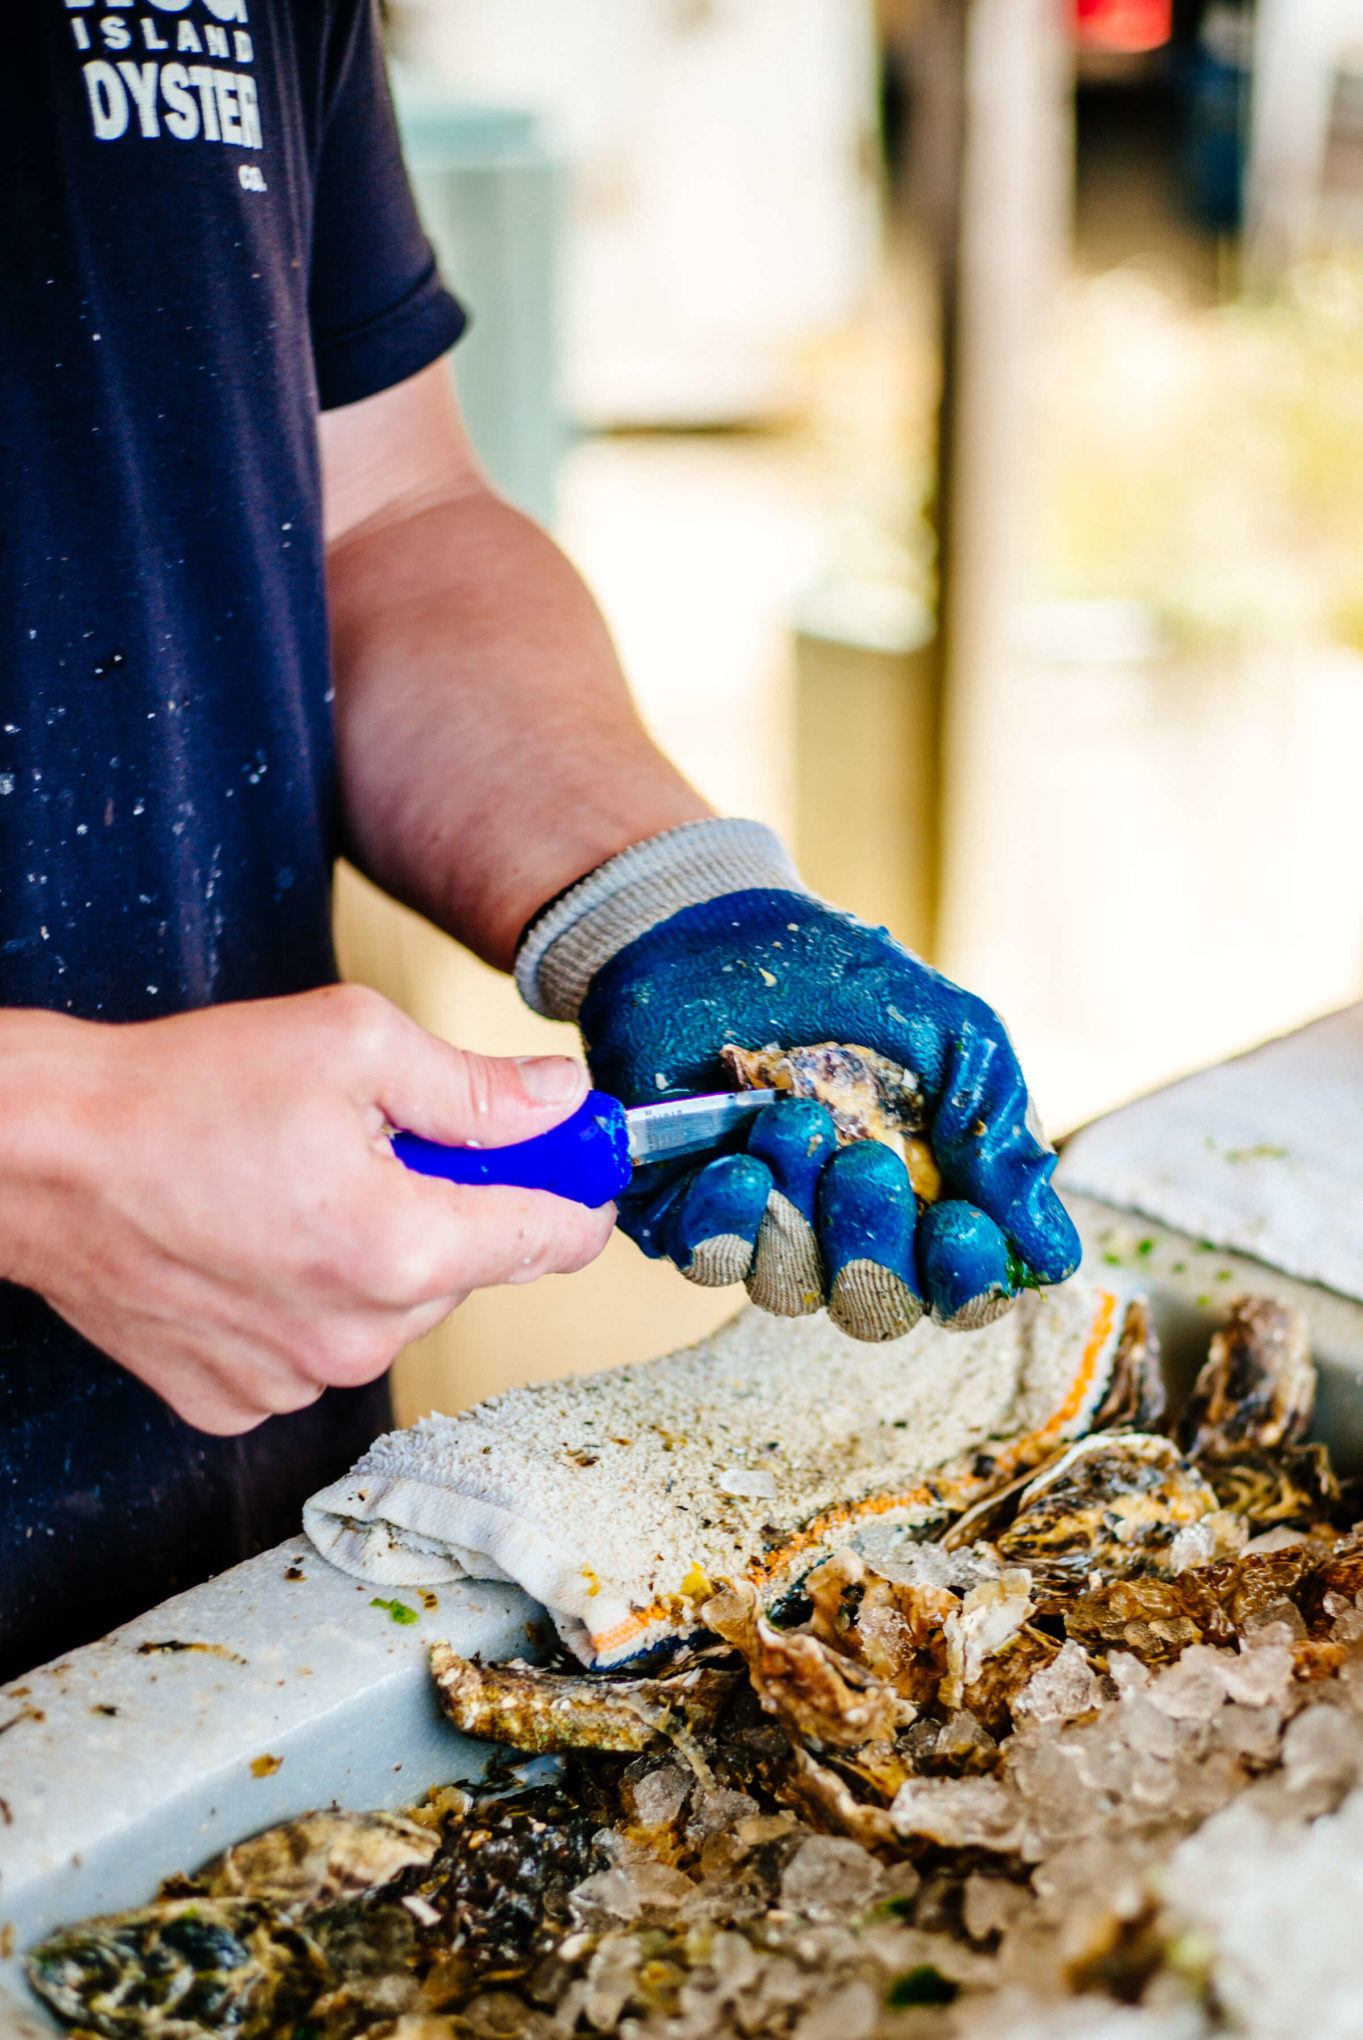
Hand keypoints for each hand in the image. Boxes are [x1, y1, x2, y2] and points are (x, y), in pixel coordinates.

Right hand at [0, 987, 611, 1433]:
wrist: (44, 1157)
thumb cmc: (179, 1094)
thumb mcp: (352, 1043)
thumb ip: (475, 1086)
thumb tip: (557, 1100)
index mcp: (402, 1250)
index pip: (554, 1240)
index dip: (574, 1187)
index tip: (573, 1160)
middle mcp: (357, 1336)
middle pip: (471, 1270)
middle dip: (453, 1206)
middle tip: (390, 1144)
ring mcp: (295, 1381)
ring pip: (396, 1312)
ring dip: (380, 1256)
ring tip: (301, 1190)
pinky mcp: (239, 1401)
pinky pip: (320, 1348)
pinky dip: (310, 1300)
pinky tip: (260, 1245)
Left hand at [579, 891, 1078, 1338]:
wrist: (727, 924)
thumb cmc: (856, 986)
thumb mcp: (960, 1043)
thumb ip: (1002, 1142)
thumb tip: (1058, 1257)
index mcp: (928, 1205)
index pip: (959, 1291)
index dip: (966, 1281)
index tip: (960, 1226)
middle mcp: (846, 1232)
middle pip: (874, 1305)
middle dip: (874, 1241)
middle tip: (865, 1159)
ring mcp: (763, 1225)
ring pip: (788, 1286)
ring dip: (798, 1211)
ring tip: (791, 1120)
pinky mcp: (681, 1209)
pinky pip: (706, 1258)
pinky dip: (727, 1222)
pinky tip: (736, 1164)